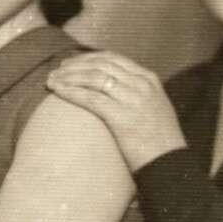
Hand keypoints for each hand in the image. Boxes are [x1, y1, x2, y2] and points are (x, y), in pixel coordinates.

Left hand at [46, 51, 186, 172]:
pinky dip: (71, 92)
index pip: (113, 58)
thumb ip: (135, 91)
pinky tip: (57, 92)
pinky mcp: (122, 116)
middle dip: (74, 66)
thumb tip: (110, 86)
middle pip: (100, 64)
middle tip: (56, 71)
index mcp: (149, 78)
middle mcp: (142, 84)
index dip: (87, 58)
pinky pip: (90, 98)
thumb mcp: (153, 106)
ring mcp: (133, 98)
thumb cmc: (158, 140)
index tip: (70, 63)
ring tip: (51, 81)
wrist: (171, 163)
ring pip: (93, 77)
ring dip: (68, 76)